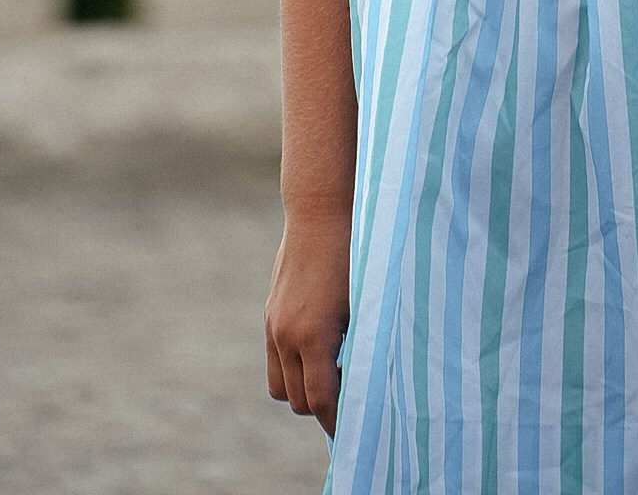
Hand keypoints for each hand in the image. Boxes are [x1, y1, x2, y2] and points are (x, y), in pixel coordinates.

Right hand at [264, 205, 350, 430]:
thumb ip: (360, 345)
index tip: (354, 426)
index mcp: (313, 336)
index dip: (337, 420)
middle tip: (350, 397)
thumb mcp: (365, 302)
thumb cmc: (355, 254)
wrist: (320, 211)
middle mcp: (286, 336)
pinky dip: (292, 368)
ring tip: (332, 376)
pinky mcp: (270, 314)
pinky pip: (275, 360)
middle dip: (323, 407)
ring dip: (302, 390)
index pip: (320, 400)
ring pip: (280, 387)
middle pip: (298, 400)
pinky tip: (319, 352)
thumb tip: (367, 383)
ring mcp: (274, 325)